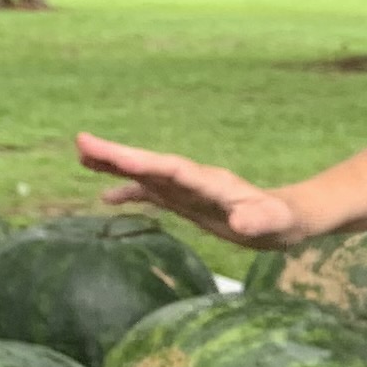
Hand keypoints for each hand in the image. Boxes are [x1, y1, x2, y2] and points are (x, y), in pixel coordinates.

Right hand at [75, 132, 312, 247]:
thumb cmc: (281, 220)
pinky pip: (152, 193)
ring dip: (116, 166)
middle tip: (81, 143)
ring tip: (82, 158)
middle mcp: (193, 180)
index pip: (169, 167)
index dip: (140, 161)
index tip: (112, 154)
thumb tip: (241, 223)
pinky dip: (129, 192)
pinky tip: (106, 197)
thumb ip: (258, 221)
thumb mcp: (274, 223)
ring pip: (145, 174)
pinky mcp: (186, 201)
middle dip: (117, 155)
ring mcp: (187, 189)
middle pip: (149, 164)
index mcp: (209, 181)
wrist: (285, 218)